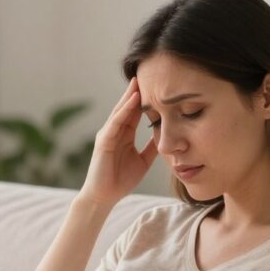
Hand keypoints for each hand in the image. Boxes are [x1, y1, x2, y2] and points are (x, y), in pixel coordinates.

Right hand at [78, 76, 158, 206]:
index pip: (136, 112)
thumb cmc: (120, 181)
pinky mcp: (103, 141)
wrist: (104, 197)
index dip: (146, 99)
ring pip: (121, 111)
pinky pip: (115, 122)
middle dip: (137, 91)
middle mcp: (115, 131)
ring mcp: (108, 134)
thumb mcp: (143, 161)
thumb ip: (151, 148)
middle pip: (128, 106)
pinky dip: (124, 111)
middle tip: (148, 73)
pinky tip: (133, 100)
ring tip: (140, 81)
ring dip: (130, 96)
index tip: (158, 85)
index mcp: (125, 135)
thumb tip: (166, 137)